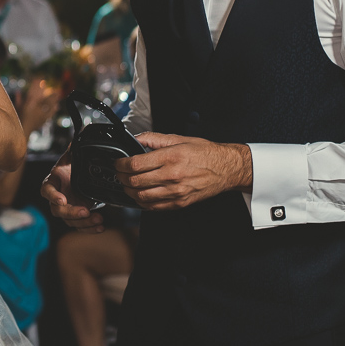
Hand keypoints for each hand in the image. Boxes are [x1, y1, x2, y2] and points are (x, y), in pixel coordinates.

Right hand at [18, 80, 58, 132]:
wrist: (21, 131)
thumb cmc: (18, 119)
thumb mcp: (17, 108)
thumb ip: (18, 100)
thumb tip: (18, 91)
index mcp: (28, 104)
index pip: (33, 92)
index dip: (36, 84)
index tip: (40, 79)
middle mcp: (34, 108)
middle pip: (44, 99)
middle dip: (50, 94)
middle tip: (56, 89)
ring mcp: (40, 115)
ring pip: (49, 105)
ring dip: (54, 100)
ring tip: (58, 95)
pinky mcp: (43, 120)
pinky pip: (50, 114)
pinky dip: (54, 110)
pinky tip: (57, 106)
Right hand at [41, 155, 104, 232]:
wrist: (79, 177)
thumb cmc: (72, 167)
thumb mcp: (73, 157)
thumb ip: (73, 150)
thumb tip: (75, 141)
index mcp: (52, 182)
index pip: (47, 191)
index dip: (53, 196)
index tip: (63, 200)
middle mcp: (56, 198)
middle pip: (57, 210)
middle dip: (71, 212)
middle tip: (85, 211)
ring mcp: (66, 209)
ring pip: (70, 221)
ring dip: (84, 223)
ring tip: (98, 219)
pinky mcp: (76, 217)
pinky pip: (80, 226)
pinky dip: (90, 228)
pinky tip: (100, 227)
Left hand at [115, 133, 251, 209]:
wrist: (226, 168)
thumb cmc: (205, 153)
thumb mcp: (179, 138)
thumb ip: (154, 138)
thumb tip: (136, 138)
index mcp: (171, 157)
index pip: (136, 164)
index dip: (121, 164)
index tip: (118, 162)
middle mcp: (172, 176)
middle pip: (135, 181)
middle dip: (122, 177)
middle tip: (120, 173)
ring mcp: (176, 192)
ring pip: (142, 197)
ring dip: (129, 191)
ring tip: (127, 184)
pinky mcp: (179, 203)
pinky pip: (154, 207)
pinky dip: (142, 202)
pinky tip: (140, 195)